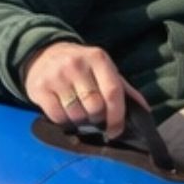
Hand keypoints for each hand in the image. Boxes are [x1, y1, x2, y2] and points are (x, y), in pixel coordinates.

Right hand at [21, 40, 145, 139]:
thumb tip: (144, 111)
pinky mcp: (39, 87)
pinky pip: (57, 117)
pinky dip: (63, 120)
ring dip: (80, 120)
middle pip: (95, 106)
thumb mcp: (103, 70)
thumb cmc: (81, 67)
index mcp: (98, 58)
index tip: (115, 130)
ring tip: (77, 110)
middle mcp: (76, 64)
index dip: (117, 116)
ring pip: (76, 115)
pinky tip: (63, 109)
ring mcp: (56, 75)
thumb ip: (123, 89)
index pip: (113, 92)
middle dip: (97, 118)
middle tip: (93, 116)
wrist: (43, 54)